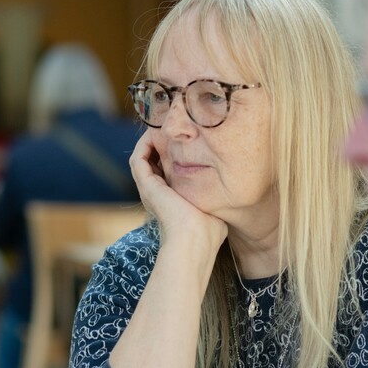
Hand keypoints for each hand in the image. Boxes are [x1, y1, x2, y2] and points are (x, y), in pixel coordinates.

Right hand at [129, 131, 226, 252]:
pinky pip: (138, 158)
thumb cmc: (208, 231)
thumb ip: (215, 196)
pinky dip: (145, 144)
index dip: (173, 156)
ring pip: (142, 158)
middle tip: (173, 130)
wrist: (194, 240)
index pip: (166, 172)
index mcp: (171, 200)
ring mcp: (149, 189)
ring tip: (163, 127)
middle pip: (153, 163)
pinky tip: (158, 133)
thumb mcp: (213, 208)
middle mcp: (157, 194)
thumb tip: (229, 190)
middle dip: (162, 146)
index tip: (187, 142)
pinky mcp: (145, 185)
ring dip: (151, 142)